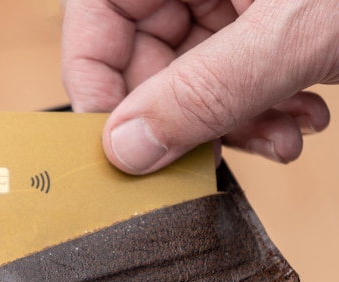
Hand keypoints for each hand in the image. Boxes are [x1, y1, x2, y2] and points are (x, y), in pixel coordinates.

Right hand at [62, 0, 336, 173]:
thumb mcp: (301, 28)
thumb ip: (209, 90)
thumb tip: (127, 149)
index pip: (92, 20)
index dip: (95, 88)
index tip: (116, 151)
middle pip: (143, 55)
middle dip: (185, 117)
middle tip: (214, 153)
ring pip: (192, 74)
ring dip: (232, 121)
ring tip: (283, 136)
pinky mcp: (262, 16)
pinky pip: (233, 72)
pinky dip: (261, 107)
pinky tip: (302, 117)